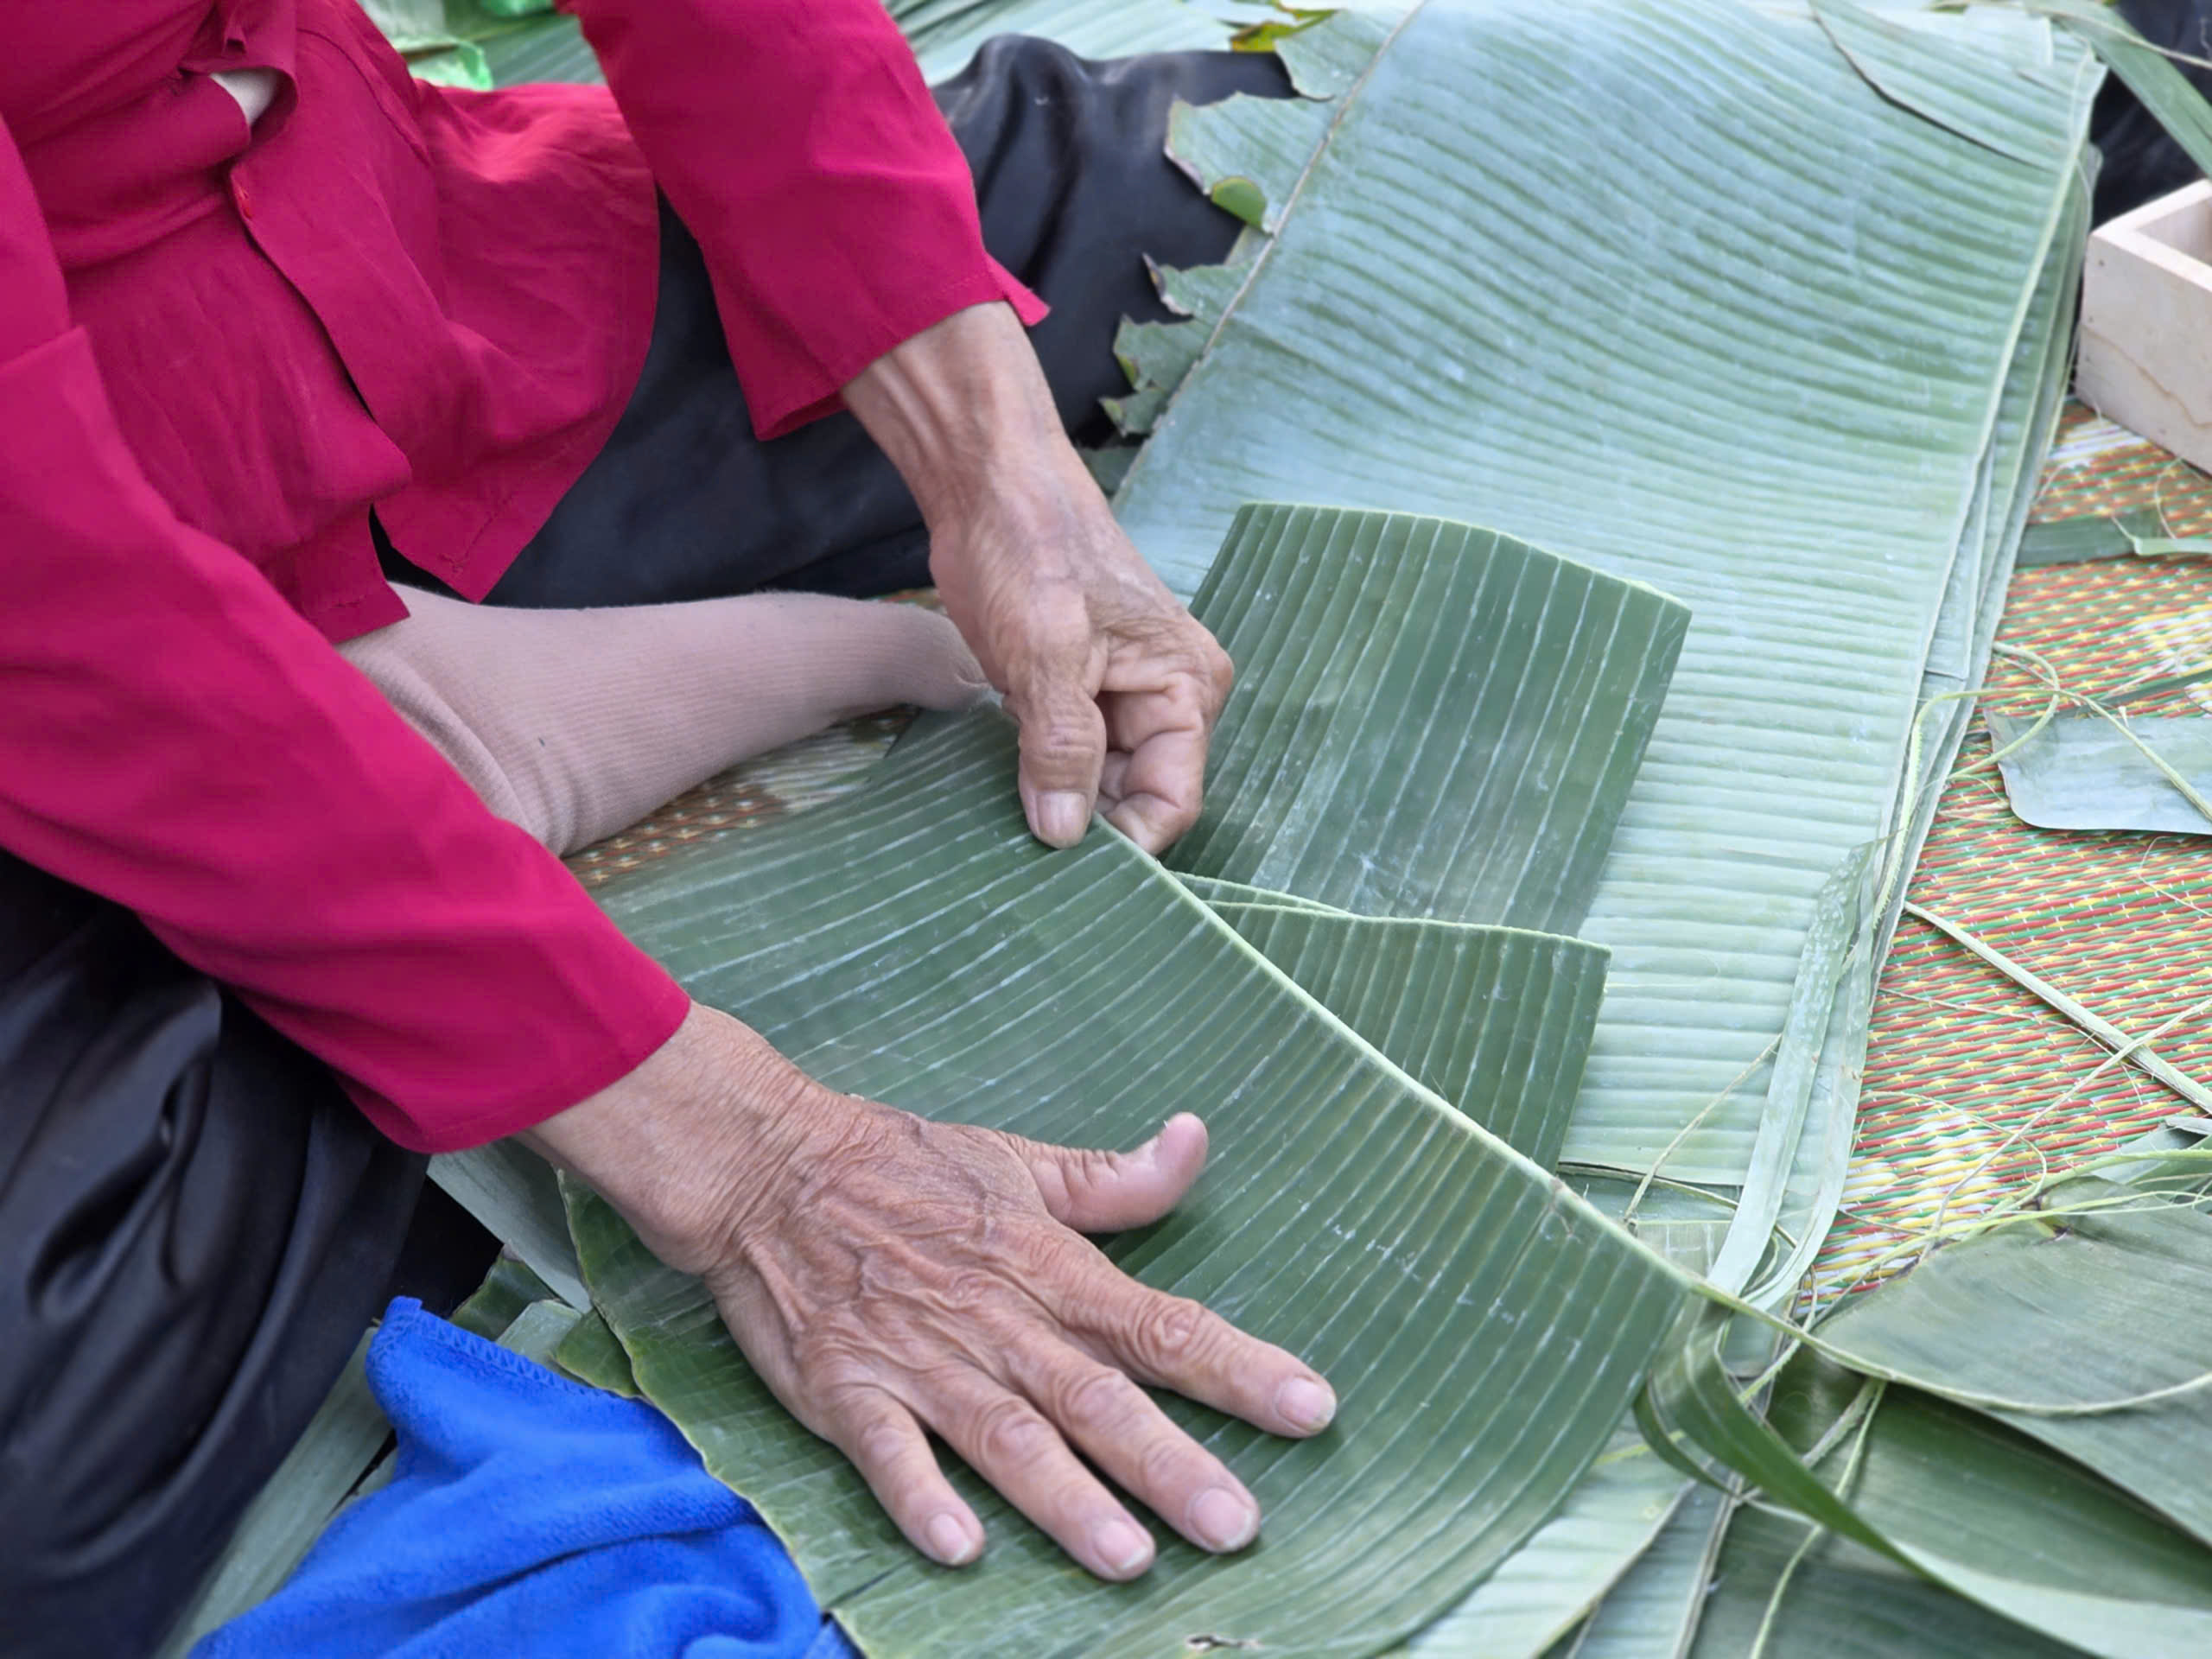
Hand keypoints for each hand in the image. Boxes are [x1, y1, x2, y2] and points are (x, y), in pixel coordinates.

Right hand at [526, 1003, 1335, 1578]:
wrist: (768, 1163)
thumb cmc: (903, 1164)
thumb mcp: (1017, 1159)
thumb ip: (1112, 1179)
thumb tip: (1195, 1140)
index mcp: (1046, 1263)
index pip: (1159, 1322)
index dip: (1238, 1366)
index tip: (1312, 1407)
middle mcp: (996, 1317)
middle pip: (1096, 1397)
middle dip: (1170, 1463)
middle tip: (1238, 1526)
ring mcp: (919, 1358)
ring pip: (1006, 1436)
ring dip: (1067, 1498)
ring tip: (1128, 1558)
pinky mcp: (844, 1388)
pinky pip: (887, 1451)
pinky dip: (921, 1496)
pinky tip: (960, 1548)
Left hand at [844, 302, 1232, 853]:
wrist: (987, 485)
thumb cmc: (1028, 550)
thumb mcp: (1046, 654)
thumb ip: (1062, 746)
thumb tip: (1066, 835)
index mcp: (1186, 687)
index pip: (1173, 799)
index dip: (1124, 840)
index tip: (1062, 865)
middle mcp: (1168, 698)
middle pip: (1137, 799)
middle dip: (1088, 825)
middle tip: (1023, 850)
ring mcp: (1122, 696)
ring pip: (1099, 785)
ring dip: (1058, 803)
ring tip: (1009, 820)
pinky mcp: (1077, 691)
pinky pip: (1069, 758)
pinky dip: (1041, 777)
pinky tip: (1005, 789)